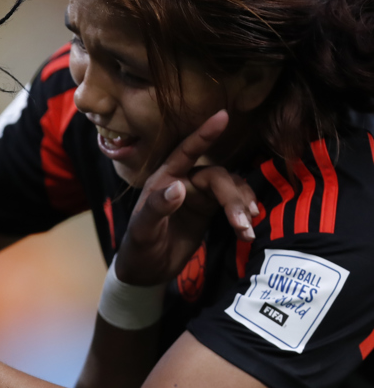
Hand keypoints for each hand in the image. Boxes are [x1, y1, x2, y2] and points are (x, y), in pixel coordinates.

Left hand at [116, 111, 259, 285]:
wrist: (147, 272)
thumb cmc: (139, 248)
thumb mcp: (143, 231)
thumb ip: (158, 209)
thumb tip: (180, 187)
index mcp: (164, 180)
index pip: (185, 152)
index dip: (204, 134)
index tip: (223, 115)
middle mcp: (184, 182)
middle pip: (218, 177)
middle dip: (233, 197)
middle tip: (243, 222)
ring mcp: (198, 196)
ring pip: (230, 188)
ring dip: (242, 205)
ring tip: (247, 229)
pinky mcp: (210, 211)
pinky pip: (234, 202)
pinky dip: (243, 212)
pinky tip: (248, 229)